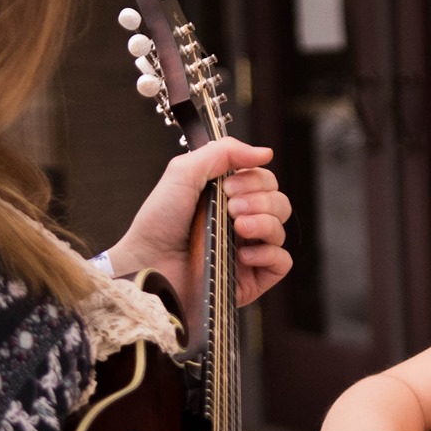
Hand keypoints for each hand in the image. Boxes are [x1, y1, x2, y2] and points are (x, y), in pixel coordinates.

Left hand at [104, 137, 292, 305]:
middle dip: (259, 200)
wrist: (148, 263)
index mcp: (228, 199)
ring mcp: (247, 251)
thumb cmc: (157, 223)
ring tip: (238, 227)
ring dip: (264, 222)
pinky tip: (243, 255)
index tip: (228, 187)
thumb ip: (223, 152)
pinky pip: (282, 262)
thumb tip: (265, 152)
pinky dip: (269, 254)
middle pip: (279, 203)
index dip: (254, 179)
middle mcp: (240, 223)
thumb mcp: (184, 172)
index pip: (265, 181)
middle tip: (231, 208)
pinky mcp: (251, 278)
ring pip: (281, 229)